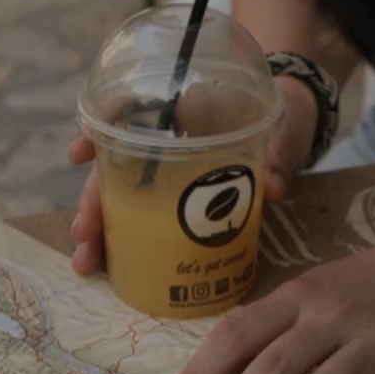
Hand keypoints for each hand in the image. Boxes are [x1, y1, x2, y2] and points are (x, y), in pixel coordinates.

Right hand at [67, 77, 318, 274]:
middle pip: (117, 168)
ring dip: (101, 228)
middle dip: (93, 202)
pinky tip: (107, 263)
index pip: (125, 115)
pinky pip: (145, 214)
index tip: (77, 157)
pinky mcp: (179, 195)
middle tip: (84, 236)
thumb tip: (273, 189)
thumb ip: (279, 156)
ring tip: (87, 263)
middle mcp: (165, 139)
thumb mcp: (286, 130)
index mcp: (184, 110)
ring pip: (123, 196)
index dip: (96, 133)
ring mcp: (169, 169)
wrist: (296, 125)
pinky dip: (123, 237)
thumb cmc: (286, 115)